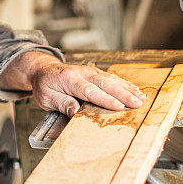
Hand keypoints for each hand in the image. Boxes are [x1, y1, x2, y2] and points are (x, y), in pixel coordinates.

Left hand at [0, 52, 146, 116]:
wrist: (42, 69)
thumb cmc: (45, 85)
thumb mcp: (47, 98)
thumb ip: (63, 104)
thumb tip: (77, 114)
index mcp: (69, 79)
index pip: (90, 91)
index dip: (106, 99)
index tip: (119, 107)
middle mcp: (82, 72)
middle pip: (105, 84)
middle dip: (123, 94)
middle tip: (137, 103)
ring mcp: (89, 71)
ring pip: (111, 79)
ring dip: (127, 88)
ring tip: (140, 96)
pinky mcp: (94, 72)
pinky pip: (111, 77)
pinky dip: (123, 83)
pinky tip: (134, 89)